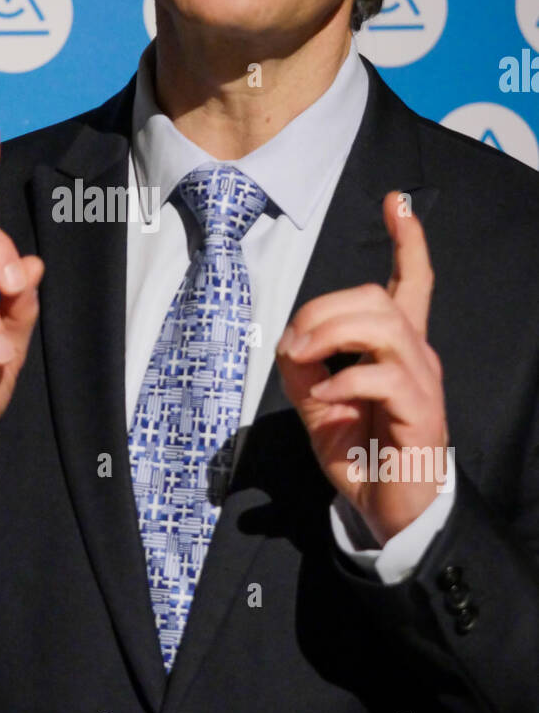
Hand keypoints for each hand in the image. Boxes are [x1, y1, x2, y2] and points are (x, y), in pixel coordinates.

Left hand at [275, 190, 448, 544]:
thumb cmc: (360, 452)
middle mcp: (416, 355)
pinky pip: (383, 376)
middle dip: (324, 307)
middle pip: (377, 297)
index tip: (396, 203)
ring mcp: (421, 381)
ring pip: (383, 324)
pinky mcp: (421, 413)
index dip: (406, 241)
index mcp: (396, 346)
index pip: (411, 282)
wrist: (387, 509)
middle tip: (294, 346)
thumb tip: (291, 341)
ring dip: (331, 334)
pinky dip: (345, 380)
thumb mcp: (317, 402)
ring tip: (304, 361)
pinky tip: (328, 399)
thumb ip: (303, 366)